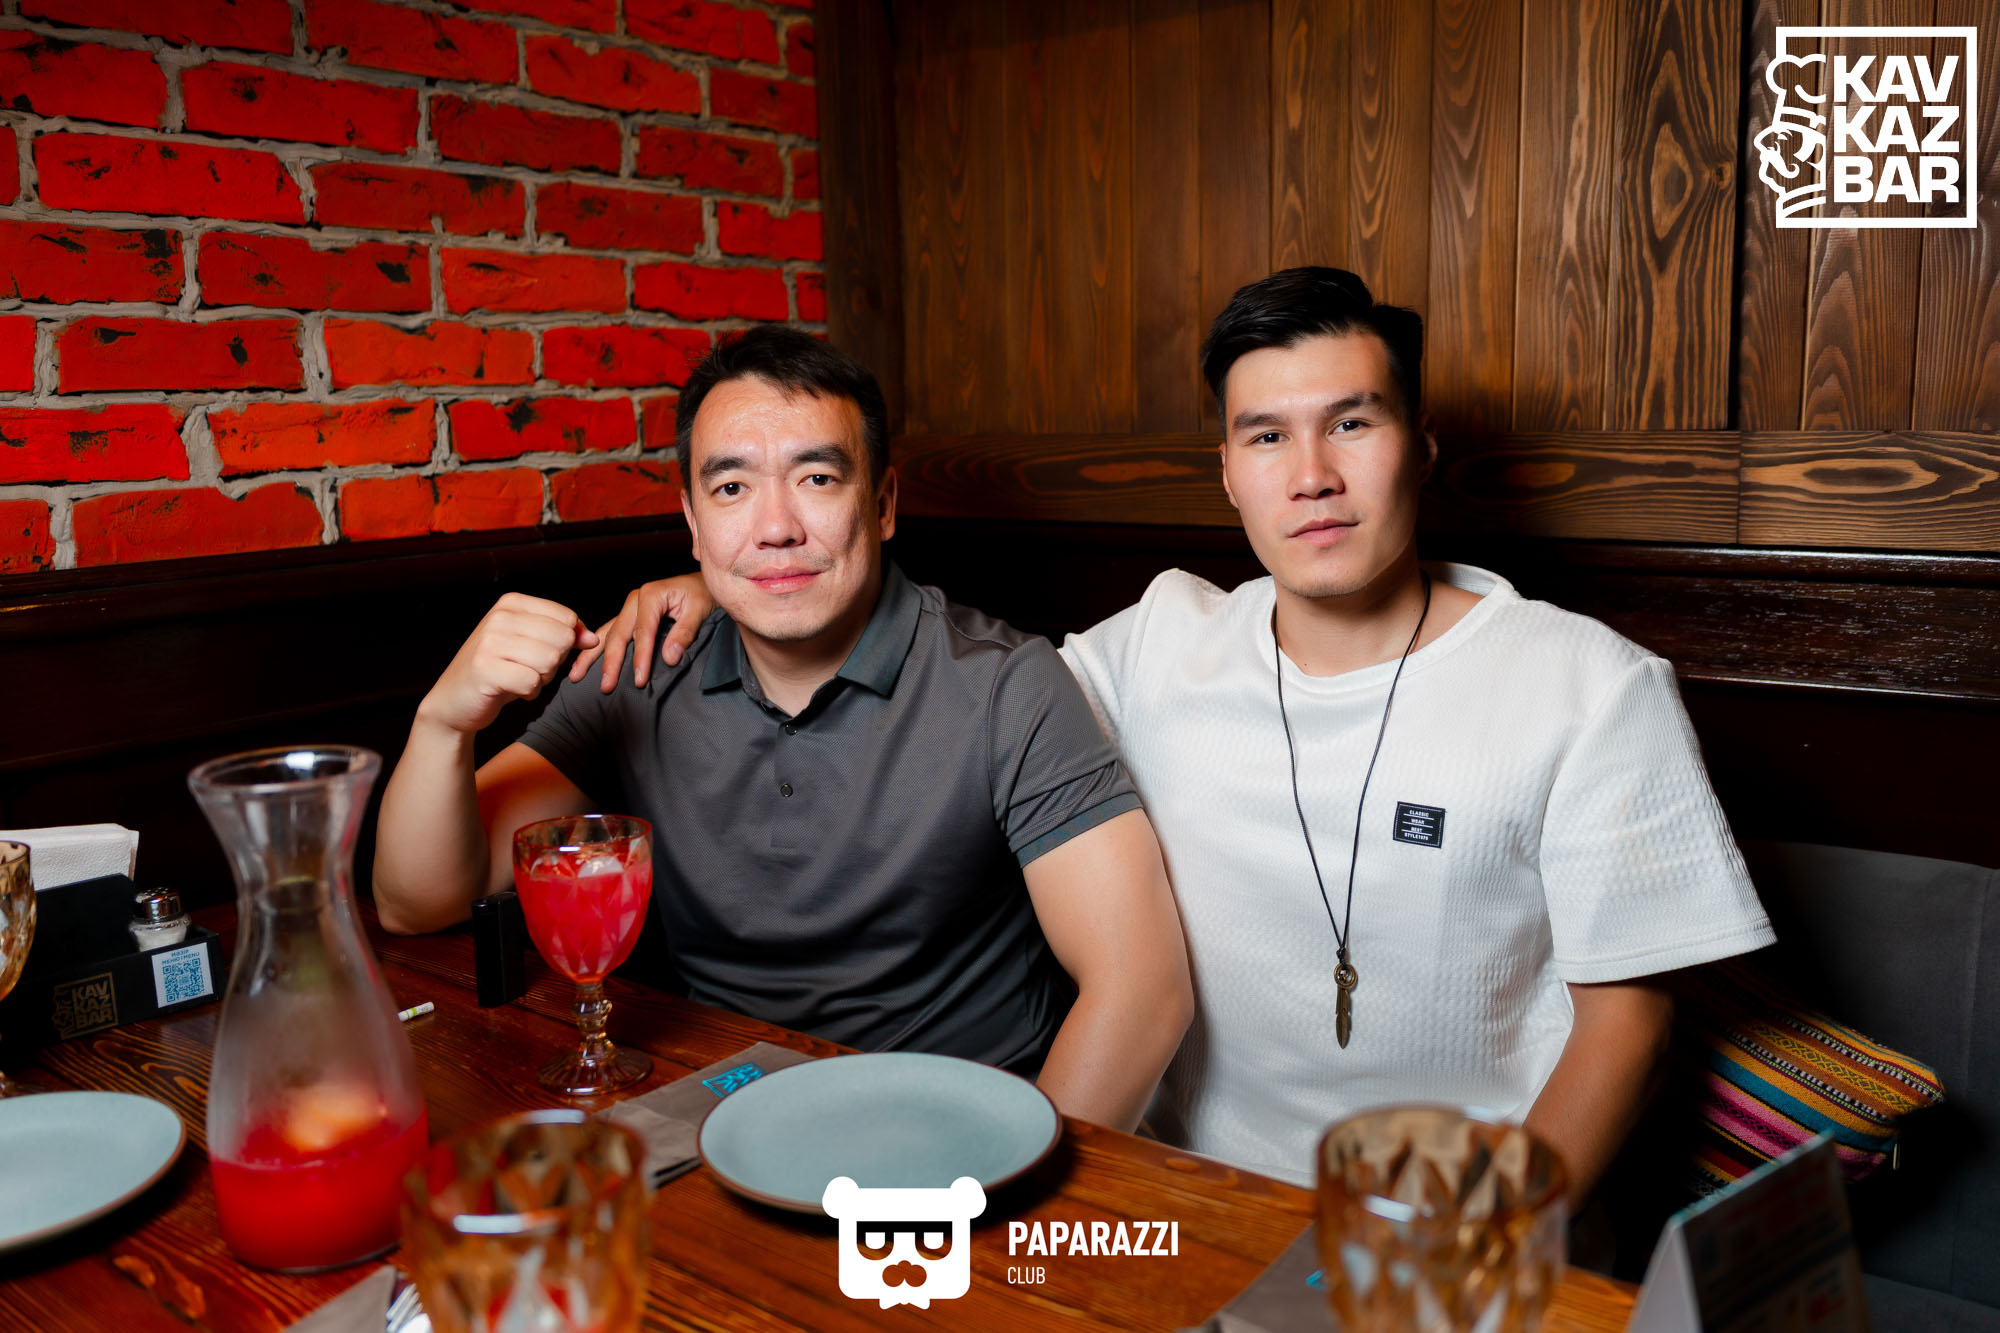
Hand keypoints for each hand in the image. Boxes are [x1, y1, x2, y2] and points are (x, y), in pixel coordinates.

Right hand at [417, 593, 597, 735]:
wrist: (454, 700)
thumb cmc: (500, 670)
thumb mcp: (531, 644)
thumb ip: (563, 636)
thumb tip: (593, 638)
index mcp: (510, 603)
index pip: (566, 617)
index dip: (568, 641)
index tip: (545, 652)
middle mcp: (499, 617)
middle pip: (562, 638)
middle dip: (555, 662)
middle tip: (530, 668)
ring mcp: (489, 642)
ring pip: (550, 660)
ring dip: (542, 678)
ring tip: (520, 677)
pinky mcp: (485, 669)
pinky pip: (532, 682)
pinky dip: (529, 692)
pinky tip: (511, 689)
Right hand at [568, 574, 715, 691]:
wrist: (703, 584)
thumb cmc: (702, 595)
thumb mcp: (699, 610)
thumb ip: (684, 633)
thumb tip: (669, 658)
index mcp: (651, 595)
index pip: (643, 632)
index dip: (640, 658)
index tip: (640, 680)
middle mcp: (635, 600)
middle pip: (618, 634)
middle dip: (610, 662)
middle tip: (606, 686)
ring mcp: (629, 607)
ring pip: (606, 633)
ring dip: (591, 655)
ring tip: (575, 676)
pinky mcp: (629, 615)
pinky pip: (610, 632)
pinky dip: (596, 648)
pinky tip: (584, 662)